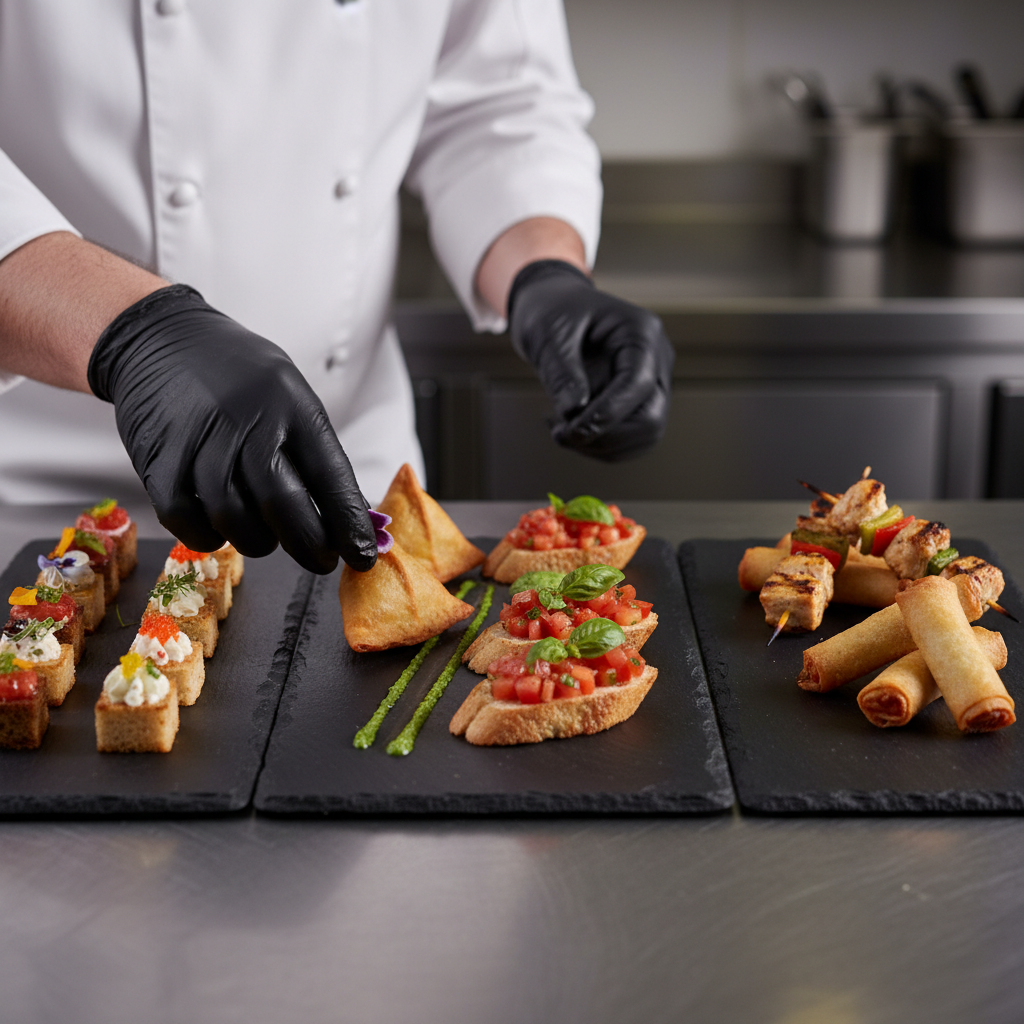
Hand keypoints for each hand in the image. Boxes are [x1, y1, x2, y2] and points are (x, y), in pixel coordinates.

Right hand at [88, 284, 376, 573]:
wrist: (159, 339)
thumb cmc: (238, 376)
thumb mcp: (289, 394)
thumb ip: (314, 450)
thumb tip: (350, 516)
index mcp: (290, 403)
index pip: (329, 474)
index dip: (348, 522)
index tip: (363, 555)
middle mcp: (246, 421)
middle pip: (283, 503)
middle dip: (309, 544)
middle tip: (321, 560)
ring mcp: (198, 441)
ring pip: (234, 519)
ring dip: (258, 541)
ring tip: (266, 536)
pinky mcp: (158, 460)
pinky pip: (186, 522)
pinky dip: (208, 537)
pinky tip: (221, 529)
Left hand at [508, 260, 673, 460]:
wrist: (554, 309)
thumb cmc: (554, 311)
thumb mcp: (548, 334)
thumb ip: (562, 372)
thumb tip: (574, 411)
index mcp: (641, 333)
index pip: (639, 383)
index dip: (608, 414)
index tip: (573, 430)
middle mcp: (655, 360)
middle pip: (652, 419)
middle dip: (606, 437)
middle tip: (563, 435)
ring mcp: (651, 384)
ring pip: (645, 436)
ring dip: (602, 447)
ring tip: (562, 433)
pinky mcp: (637, 403)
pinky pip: (630, 440)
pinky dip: (600, 446)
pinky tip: (570, 432)